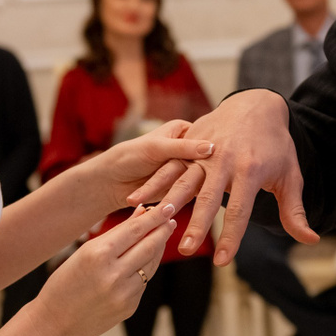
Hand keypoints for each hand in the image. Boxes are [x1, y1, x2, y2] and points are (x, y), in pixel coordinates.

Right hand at [31, 202, 175, 335]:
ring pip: (150, 264)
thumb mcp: (84, 253)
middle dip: (162, 230)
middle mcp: (113, 274)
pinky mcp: (129, 307)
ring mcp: (124, 293)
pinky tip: (146, 259)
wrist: (55, 323)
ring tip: (162, 235)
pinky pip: (143, 282)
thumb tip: (142, 213)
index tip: (166, 207)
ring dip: (158, 248)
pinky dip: (145, 268)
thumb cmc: (66, 282)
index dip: (153, 217)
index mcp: (97, 255)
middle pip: (149, 246)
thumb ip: (115, 234)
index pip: (134, 230)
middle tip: (171, 218)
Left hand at [88, 120, 215, 209]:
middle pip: (204, 160)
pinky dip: (190, 199)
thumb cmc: (129, 157)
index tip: (223, 159)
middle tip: (211, 182)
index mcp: (183, 131)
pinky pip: (190, 194)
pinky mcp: (181, 189)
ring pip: (198, 179)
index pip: (205, 139)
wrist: (111, 182)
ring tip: (194, 195)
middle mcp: (186, 149)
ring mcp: (185, 170)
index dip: (215, 150)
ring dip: (198, 187)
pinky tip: (193, 204)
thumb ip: (183, 148)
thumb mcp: (156, 148)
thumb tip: (211, 148)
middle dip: (207, 172)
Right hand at [130, 91, 317, 264]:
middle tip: (187, 250)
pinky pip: (169, 166)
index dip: (232, 237)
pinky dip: (153, 183)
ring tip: (156, 223)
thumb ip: (294, 211)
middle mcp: (225, 161)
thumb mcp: (289, 177)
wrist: (256, 105)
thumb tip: (310, 240)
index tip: (222, 262)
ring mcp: (204, 150)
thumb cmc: (275, 146)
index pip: (240, 211)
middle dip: (198, 225)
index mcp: (250, 171)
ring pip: (184, 181)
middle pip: (209, 198)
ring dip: (169, 203)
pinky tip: (137, 199)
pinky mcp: (189, 144)